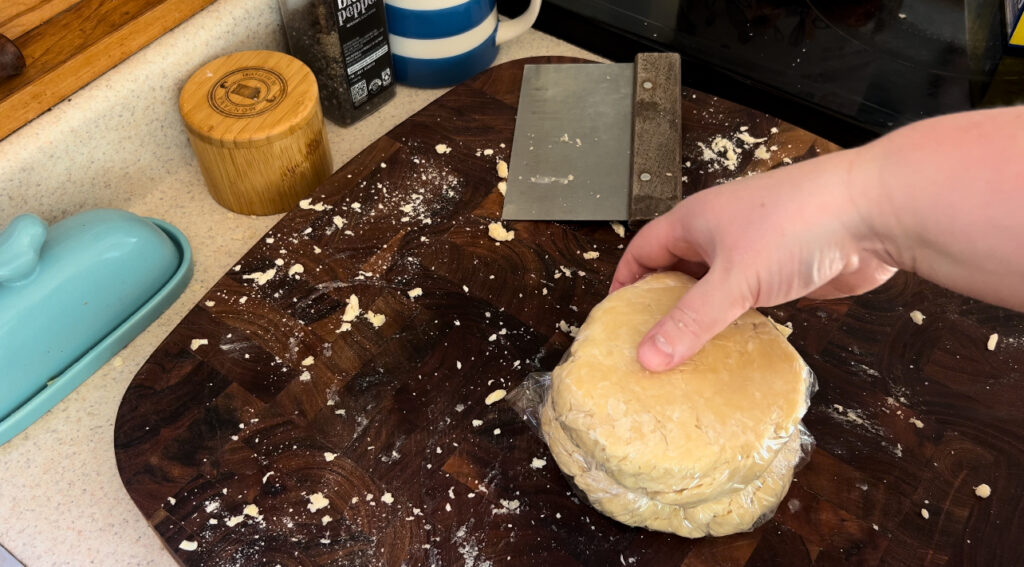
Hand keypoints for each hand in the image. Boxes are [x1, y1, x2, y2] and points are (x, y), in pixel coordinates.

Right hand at [611, 149, 896, 371]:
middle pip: (676, 270)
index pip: (643, 250)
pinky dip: (735, 322)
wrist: (875, 212)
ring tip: (682, 356)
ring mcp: (754, 250)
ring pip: (714, 287)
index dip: (625, 280)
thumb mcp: (733, 279)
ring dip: (700, 316)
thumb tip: (646, 357)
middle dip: (660, 305)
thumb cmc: (797, 226)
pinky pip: (747, 301)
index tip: (614, 317)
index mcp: (695, 221)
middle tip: (647, 346)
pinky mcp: (785, 270)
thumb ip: (691, 321)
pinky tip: (730, 348)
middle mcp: (720, 232)